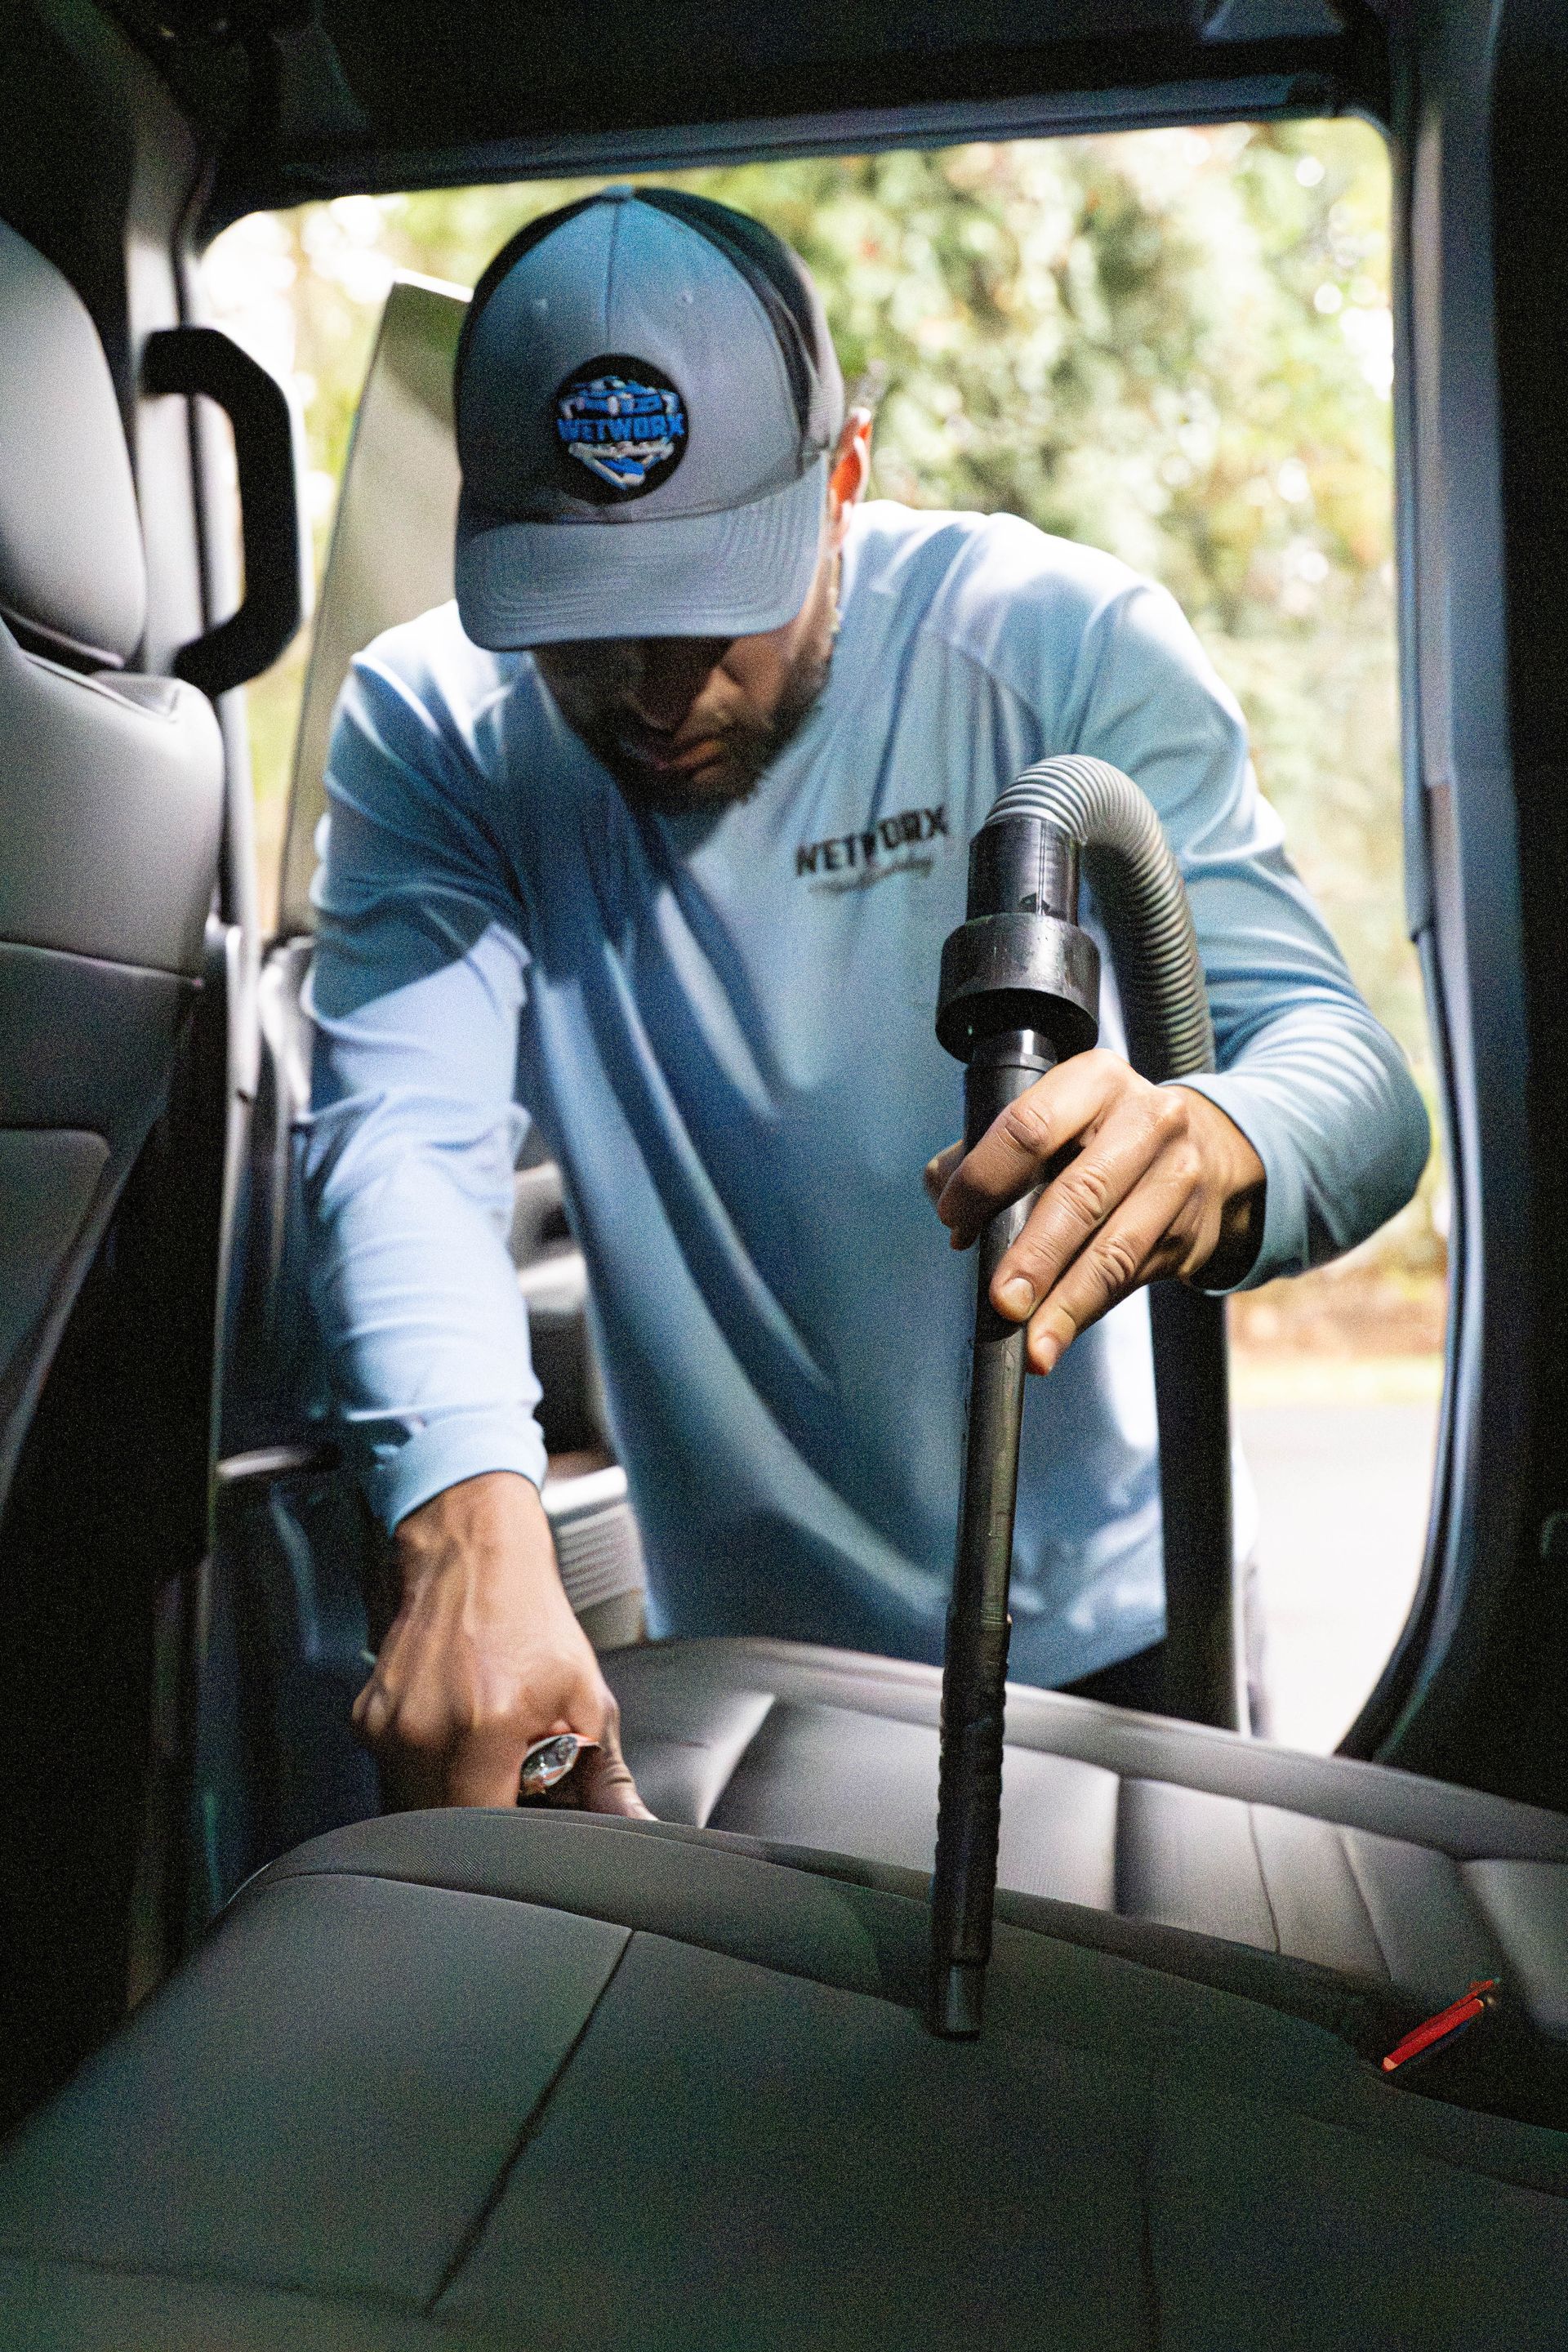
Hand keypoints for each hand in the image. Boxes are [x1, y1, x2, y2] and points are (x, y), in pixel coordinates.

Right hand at [353, 1470, 652, 1814]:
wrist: (471, 1553)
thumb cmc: (529, 1616)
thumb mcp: (583, 1691)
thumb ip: (605, 1772)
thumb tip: (632, 1827)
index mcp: (485, 1727)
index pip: (491, 1834)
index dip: (516, 1837)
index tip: (534, 1820)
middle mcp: (424, 1732)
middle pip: (447, 1828)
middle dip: (484, 1820)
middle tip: (512, 1784)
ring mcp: (387, 1727)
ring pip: (416, 1807)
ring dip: (452, 1797)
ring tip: (484, 1751)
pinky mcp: (366, 1720)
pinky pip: (395, 1775)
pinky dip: (428, 1768)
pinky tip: (454, 1729)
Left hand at [925, 1049, 1264, 1372]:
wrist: (1206, 1150)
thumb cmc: (1104, 1136)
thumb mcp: (1054, 1121)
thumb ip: (988, 1152)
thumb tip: (948, 1203)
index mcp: (1095, 1081)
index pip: (1029, 1127)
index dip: (984, 1179)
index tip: (954, 1221)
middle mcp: (1147, 1119)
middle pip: (1080, 1194)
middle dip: (1035, 1256)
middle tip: (1003, 1301)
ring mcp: (1177, 1174)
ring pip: (1114, 1249)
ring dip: (1066, 1303)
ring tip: (1034, 1343)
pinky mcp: (1190, 1227)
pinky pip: (1131, 1277)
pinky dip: (1088, 1311)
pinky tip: (1060, 1334)